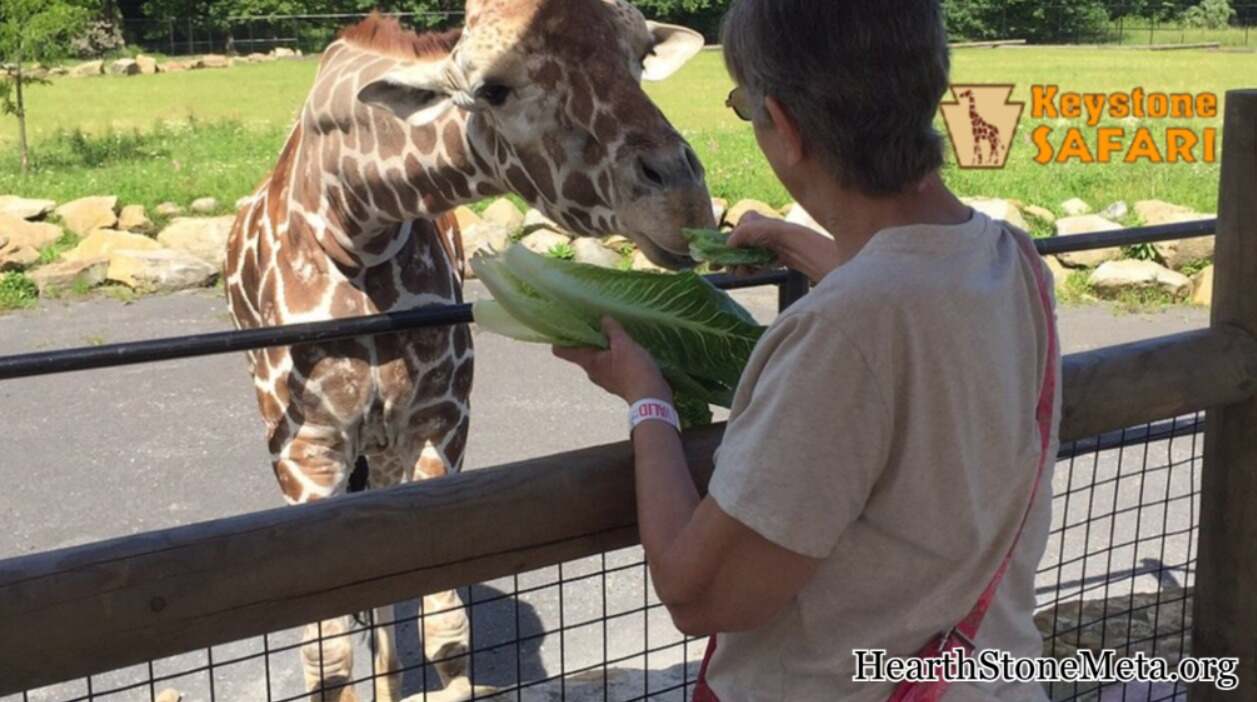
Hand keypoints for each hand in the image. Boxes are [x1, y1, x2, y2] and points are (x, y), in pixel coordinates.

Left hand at [553, 317, 673, 404]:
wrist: (652, 397)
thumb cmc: (634, 369)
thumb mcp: (624, 344)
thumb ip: (612, 330)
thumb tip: (603, 319)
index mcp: (588, 362)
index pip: (561, 351)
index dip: (560, 338)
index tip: (564, 325)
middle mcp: (592, 372)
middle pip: (581, 353)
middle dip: (586, 338)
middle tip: (594, 323)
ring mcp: (605, 379)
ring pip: (597, 359)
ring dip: (603, 348)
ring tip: (613, 333)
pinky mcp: (618, 383)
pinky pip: (610, 366)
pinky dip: (614, 357)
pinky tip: (625, 348)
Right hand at [727, 212, 841, 283]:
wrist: (792, 245)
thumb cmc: (769, 232)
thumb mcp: (745, 230)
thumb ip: (732, 238)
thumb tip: (727, 248)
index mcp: (747, 219)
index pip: (729, 235)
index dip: (722, 249)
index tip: (714, 263)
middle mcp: (753, 231)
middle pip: (734, 250)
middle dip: (731, 261)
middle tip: (729, 269)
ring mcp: (759, 245)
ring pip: (742, 260)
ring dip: (740, 268)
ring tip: (744, 270)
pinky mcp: (766, 258)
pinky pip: (752, 266)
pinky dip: (750, 270)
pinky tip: (752, 271)